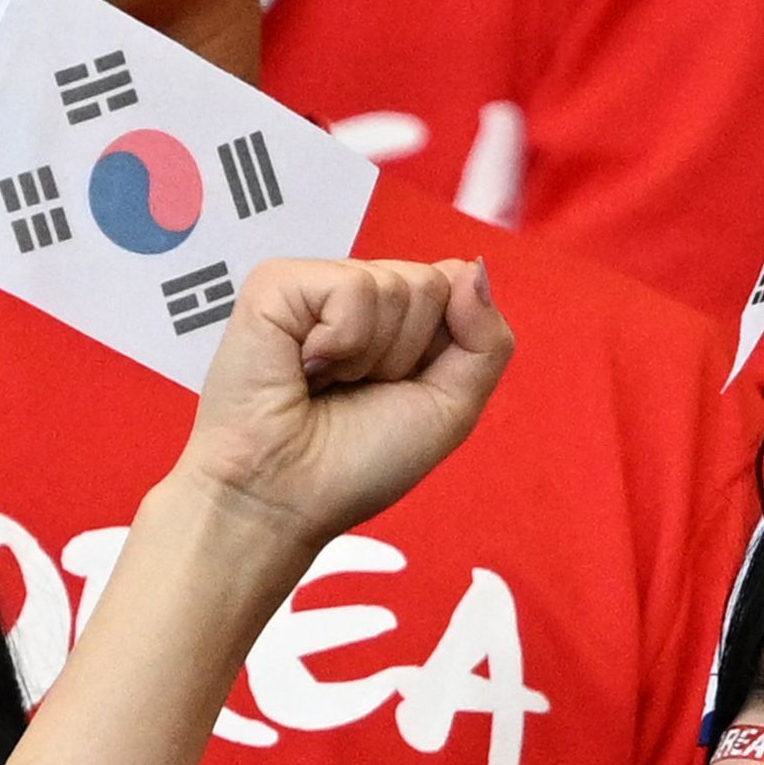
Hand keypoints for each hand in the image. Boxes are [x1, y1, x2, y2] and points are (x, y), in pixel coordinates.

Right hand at [170, 258, 513, 569]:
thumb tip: (474, 266)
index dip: (443, 347)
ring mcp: (316, 285)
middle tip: (355, 390)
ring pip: (397, 285)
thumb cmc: (355, 463)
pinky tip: (305, 366)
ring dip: (371, 356)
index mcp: (394, 320)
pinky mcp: (277, 283)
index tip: (399, 389)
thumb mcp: (451, 408)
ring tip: (325, 383)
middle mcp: (356, 296)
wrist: (283, 497)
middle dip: (407, 354)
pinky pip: (352, 288)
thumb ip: (486, 340)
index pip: (456, 287)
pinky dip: (342, 341)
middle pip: (431, 284)